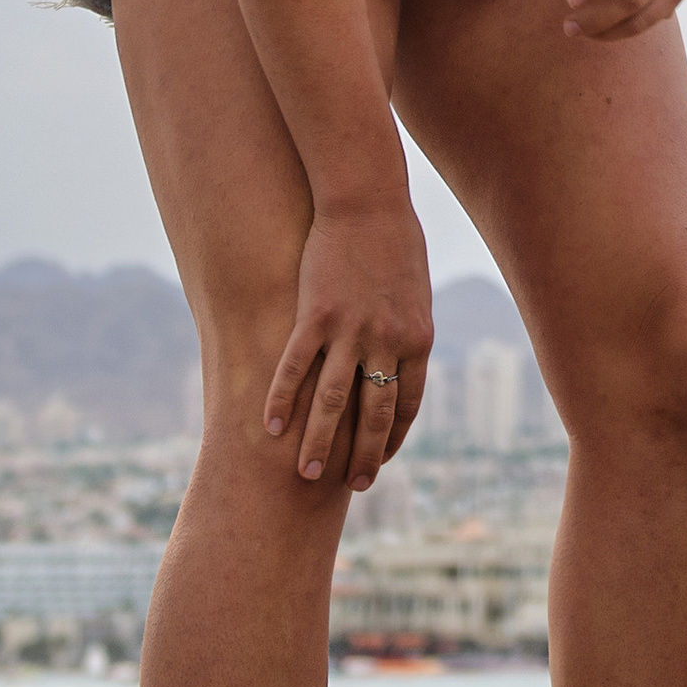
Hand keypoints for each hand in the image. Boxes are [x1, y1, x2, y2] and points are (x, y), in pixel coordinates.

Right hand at [264, 211, 432, 488]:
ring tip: (306, 474)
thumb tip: (399, 362)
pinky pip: (295, 367)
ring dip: (318, 442)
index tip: (378, 462)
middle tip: (350, 488)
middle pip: (374, 413)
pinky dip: (281, 399)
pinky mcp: (315, 315)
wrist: (369, 198)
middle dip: (361, 455)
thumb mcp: (414, 293)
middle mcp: (387, 340)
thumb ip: (406, 332)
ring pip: (333, 400)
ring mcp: (350, 329)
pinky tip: (268, 427)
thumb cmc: (396, 242)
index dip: (392, 438)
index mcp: (418, 338)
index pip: (406, 405)